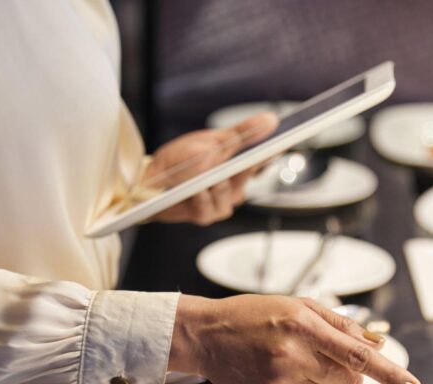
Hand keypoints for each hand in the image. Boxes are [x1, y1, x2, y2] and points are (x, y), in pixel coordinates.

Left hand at [143, 112, 277, 225]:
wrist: (148, 180)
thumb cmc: (180, 160)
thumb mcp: (213, 141)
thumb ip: (242, 133)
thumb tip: (271, 119)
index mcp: (238, 164)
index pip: (263, 156)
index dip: (274, 148)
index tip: (284, 140)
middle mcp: (235, 185)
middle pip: (248, 174)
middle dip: (242, 164)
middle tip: (238, 154)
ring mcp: (222, 202)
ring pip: (230, 193)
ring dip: (215, 183)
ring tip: (204, 178)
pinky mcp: (206, 215)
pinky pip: (211, 208)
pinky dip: (202, 198)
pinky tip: (195, 191)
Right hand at [169, 294, 423, 383]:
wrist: (208, 335)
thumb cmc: (254, 315)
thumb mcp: (299, 306)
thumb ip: (341, 324)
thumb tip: (379, 342)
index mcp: (304, 324)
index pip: (359, 354)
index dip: (391, 373)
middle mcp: (293, 355)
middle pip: (351, 382)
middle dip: (349, 375)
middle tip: (324, 360)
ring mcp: (280, 382)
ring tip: (304, 373)